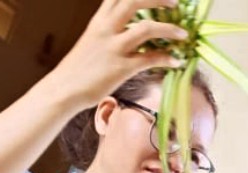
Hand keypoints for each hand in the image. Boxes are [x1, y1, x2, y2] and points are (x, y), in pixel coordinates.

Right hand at [51, 0, 187, 109]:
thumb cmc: (78, 68)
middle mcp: (106, 29)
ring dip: (170, 29)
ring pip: (147, 29)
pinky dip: (166, 58)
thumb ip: (109, 30)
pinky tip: (176, 61)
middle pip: (134, 1)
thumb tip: (129, 28)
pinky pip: (149, 59)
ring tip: (184, 34)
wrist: (63, 89)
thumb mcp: (92, 40)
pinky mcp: (121, 68)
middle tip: (176, 3)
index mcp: (99, 21)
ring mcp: (114, 48)